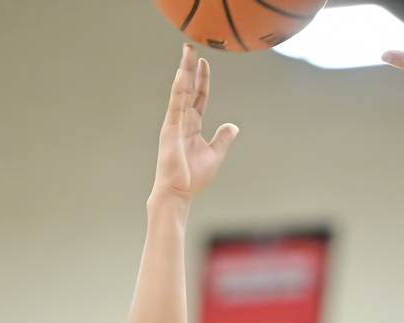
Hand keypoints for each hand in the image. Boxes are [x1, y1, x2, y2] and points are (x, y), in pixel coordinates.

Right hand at [153, 44, 238, 201]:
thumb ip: (223, 139)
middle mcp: (181, 121)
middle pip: (187, 89)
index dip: (202, 81)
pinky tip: (183, 74)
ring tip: (186, 52)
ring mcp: (174, 124)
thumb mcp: (215, 155)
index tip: (204, 63)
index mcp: (192, 127)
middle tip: (189, 47)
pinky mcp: (169, 129)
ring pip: (180, 92)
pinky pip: (175, 105)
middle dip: (189, 68)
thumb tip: (233, 126)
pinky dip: (179, 89)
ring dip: (184, 71)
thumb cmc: (193, 178)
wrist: (178, 193)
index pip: (198, 98)